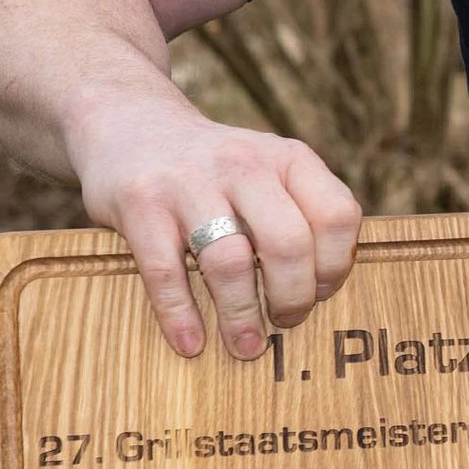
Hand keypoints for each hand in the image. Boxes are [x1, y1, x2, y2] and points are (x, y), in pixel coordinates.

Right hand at [67, 89, 362, 361]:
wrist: (131, 123)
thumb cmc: (216, 170)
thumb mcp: (269, 169)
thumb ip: (300, 212)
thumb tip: (324, 290)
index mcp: (287, 158)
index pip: (336, 215)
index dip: (336, 264)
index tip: (322, 292)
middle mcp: (243, 165)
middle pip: (288, 243)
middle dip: (293, 297)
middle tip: (286, 322)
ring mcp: (188, 183)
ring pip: (229, 262)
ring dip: (241, 315)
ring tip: (246, 345)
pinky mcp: (140, 204)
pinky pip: (166, 272)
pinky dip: (181, 316)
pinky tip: (191, 343)